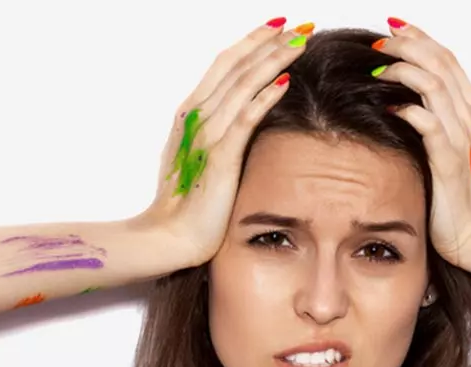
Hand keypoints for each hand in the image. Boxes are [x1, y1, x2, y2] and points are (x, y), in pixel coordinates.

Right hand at [141, 20, 308, 266]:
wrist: (170, 238)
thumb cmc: (186, 206)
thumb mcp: (198, 162)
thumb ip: (214, 138)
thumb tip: (236, 124)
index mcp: (190, 114)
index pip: (224, 66)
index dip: (251, 43)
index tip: (278, 29)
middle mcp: (195, 116)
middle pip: (235, 66)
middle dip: (268, 42)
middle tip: (298, 26)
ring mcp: (206, 135)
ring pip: (242, 85)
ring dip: (272, 61)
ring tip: (299, 43)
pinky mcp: (219, 157)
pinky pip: (244, 120)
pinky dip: (264, 99)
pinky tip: (284, 83)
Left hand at [371, 20, 470, 268]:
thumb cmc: (465, 200)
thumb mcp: (459, 155)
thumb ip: (446, 127)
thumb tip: (418, 106)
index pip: (448, 62)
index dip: (423, 39)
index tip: (396, 28)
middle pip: (441, 65)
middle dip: (410, 45)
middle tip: (381, 39)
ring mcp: (462, 140)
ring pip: (435, 86)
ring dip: (404, 70)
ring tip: (377, 65)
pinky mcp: (449, 163)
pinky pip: (429, 126)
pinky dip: (409, 110)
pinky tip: (389, 105)